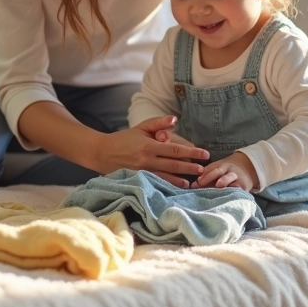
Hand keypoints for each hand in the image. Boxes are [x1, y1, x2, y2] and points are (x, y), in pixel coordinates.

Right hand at [94, 116, 210, 188]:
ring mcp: (142, 172)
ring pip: (166, 177)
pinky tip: (177, 187)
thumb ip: (158, 123)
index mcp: (149, 145)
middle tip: (203, 169)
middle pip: (174, 165)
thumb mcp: (141, 127)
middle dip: (190, 167)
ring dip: (181, 180)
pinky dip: (168, 185)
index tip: (205, 154)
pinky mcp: (138, 180)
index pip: (175, 150)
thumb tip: (175, 120)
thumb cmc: (124, 138)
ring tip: (193, 181)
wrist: (102, 152)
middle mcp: (147, 160)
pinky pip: (156, 183)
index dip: (192, 152)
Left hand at [192, 152, 256, 190]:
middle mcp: (228, 169)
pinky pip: (238, 188)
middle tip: (200, 183)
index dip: (203, 174)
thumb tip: (193, 186)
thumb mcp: (219, 169)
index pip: (211, 168)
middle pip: (219, 171)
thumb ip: (207, 176)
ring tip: (218, 185)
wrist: (248, 169)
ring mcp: (237, 177)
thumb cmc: (227, 172)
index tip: (196, 182)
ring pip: (230, 177)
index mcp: (221, 165)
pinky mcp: (243, 186)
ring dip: (224, 180)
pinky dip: (233, 191)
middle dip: (209, 176)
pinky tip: (227, 196)